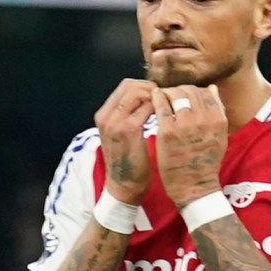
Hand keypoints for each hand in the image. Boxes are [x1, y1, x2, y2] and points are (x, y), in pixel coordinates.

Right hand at [95, 79, 156, 203]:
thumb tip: (149, 96)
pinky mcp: (129, 130)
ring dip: (156, 97)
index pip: (125, 85)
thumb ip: (128, 115)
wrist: (124, 186)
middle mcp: (106, 116)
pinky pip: (148, 107)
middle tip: (165, 100)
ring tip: (165, 109)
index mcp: (103, 115)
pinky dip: (159, 108)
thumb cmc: (128, 161)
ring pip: (139, 92)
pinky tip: (166, 117)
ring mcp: (116, 122)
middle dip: (151, 89)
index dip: (145, 86)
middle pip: (131, 85)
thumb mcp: (120, 134)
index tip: (158, 96)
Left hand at [149, 85, 227, 208]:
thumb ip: (218, 112)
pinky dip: (157, 98)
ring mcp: (184, 124)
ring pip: (175, 94)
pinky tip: (154, 98)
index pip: (205, 91)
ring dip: (167, 93)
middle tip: (172, 95)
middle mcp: (203, 118)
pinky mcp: (167, 131)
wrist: (193, 185)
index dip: (194, 91)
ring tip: (162, 97)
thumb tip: (212, 89)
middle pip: (189, 90)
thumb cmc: (206, 163)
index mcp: (217, 119)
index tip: (186, 96)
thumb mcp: (220, 135)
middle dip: (179, 90)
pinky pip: (160, 106)